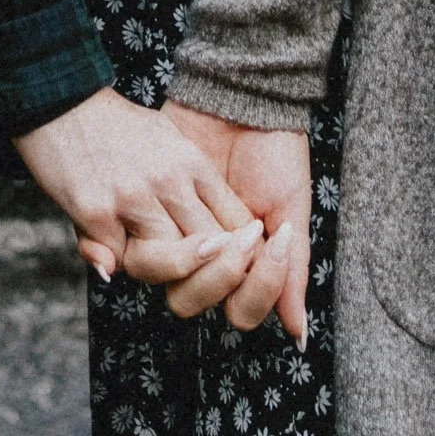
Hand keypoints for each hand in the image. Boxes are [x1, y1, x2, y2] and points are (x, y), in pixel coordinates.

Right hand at [15, 86, 262, 293]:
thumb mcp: (163, 141)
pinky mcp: (96, 210)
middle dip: (212, 271)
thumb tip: (191, 231)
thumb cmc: (116, 125)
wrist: (60, 100)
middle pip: (212, 248)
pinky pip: (120, 259)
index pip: (235, 219)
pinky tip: (111, 248)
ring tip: (155, 260)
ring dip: (165, 270)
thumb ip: (183, 191)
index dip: (238, 250)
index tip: (230, 259)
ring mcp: (133, 197)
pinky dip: (116, 260)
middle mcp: (169, 180)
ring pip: (172, 261)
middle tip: (202, 275)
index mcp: (191, 162)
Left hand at [157, 103, 310, 344]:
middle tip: (243, 232)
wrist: (245, 100)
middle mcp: (204, 260)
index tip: (270, 241)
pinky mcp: (146, 208)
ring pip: (162, 279)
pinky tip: (184, 208)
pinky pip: (136, 238)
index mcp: (242, 266)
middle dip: (221, 273)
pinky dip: (155, 234)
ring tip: (218, 222)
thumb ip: (292, 271)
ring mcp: (173, 235)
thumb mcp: (291, 210)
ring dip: (194, 257)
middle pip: (192, 303)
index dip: (255, 289)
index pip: (240, 312)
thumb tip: (298, 336)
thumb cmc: (276, 155)